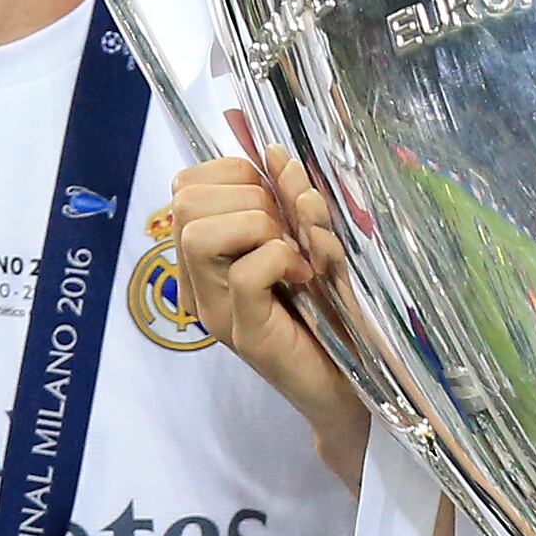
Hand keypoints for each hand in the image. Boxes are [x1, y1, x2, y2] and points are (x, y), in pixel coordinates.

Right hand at [170, 151, 370, 479]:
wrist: (349, 384)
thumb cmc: (330, 310)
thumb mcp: (307, 240)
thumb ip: (289, 199)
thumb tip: (274, 151)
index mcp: (207, 255)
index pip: (186, 185)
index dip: (236, 174)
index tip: (277, 202)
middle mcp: (200, 282)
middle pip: (185, 201)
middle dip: (248, 196)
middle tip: (286, 231)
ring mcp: (218, 309)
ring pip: (200, 233)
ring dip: (258, 225)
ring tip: (292, 252)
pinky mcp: (246, 333)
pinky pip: (247, 272)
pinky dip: (281, 258)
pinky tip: (304, 276)